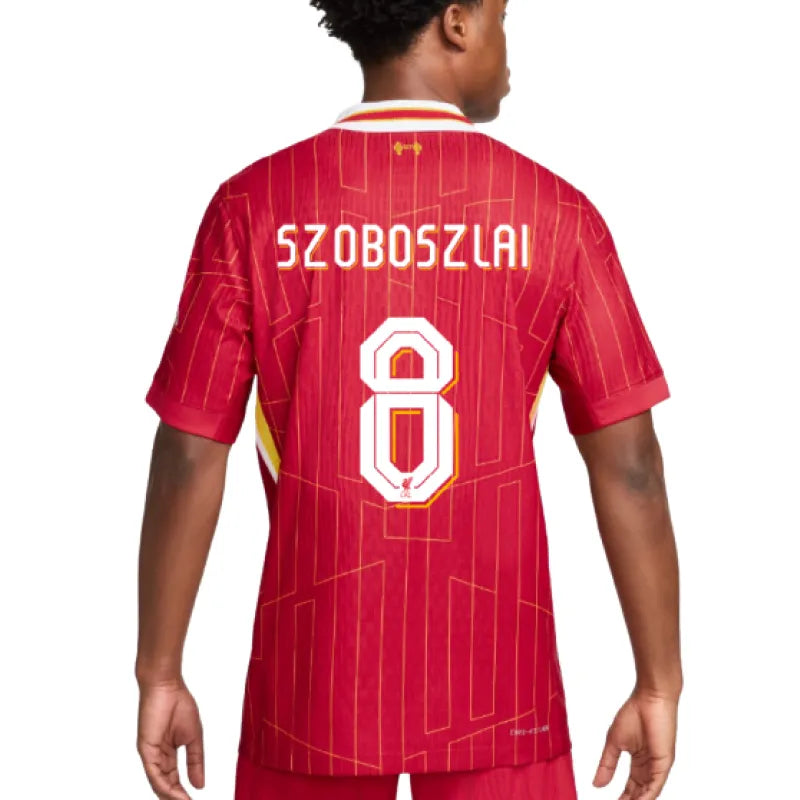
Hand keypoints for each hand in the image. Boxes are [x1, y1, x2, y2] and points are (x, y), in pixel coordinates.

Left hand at [137, 678, 204, 799]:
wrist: (167, 686)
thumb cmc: (179, 703)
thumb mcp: (194, 737)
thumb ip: (196, 761)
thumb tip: (199, 784)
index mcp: (168, 752)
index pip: (174, 779)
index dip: (183, 793)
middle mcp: (157, 756)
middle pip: (165, 785)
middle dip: (176, 798)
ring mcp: (151, 754)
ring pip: (158, 783)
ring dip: (171, 796)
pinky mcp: (145, 749)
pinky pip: (154, 773)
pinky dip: (163, 785)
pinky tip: (174, 794)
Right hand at [593, 688, 678, 799]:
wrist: (650, 698)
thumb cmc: (634, 712)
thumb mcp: (614, 742)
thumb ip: (607, 764)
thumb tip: (596, 784)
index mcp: (638, 762)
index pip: (631, 788)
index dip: (622, 799)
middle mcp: (649, 768)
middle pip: (639, 794)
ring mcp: (657, 767)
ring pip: (648, 793)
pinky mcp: (664, 763)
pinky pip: (656, 786)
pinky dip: (647, 797)